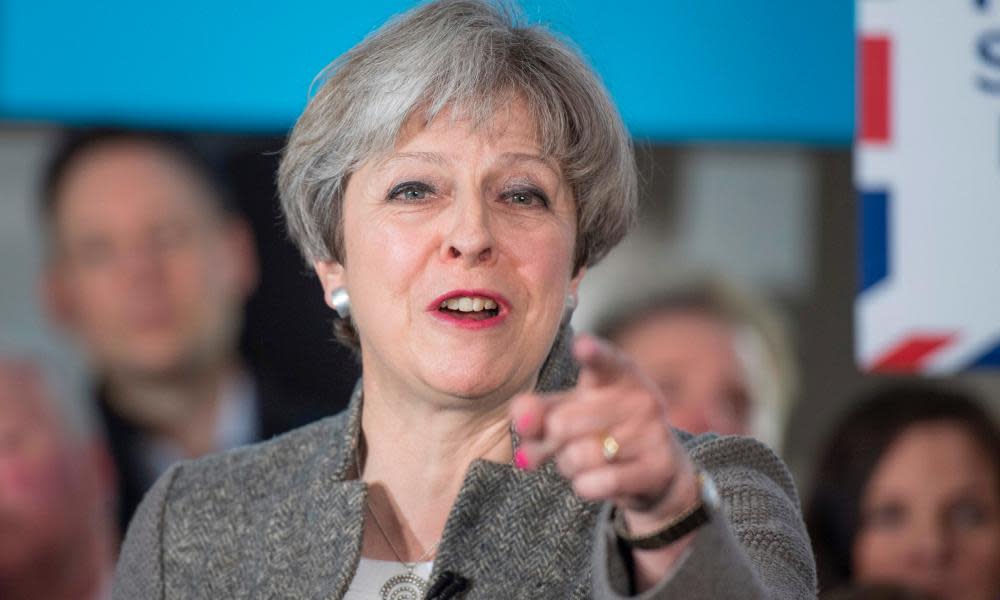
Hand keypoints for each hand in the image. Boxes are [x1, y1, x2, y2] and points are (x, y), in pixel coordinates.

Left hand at [510, 334, 699, 533]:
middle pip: (562, 423)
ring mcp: (653, 431)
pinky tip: (598, 481)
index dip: (592, 354)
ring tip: (588, 462)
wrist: (655, 473)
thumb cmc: (600, 433)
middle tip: (566, 444)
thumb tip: (520, 416)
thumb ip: (536, 414)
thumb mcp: (566, 415)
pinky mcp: (659, 467)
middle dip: (552, 442)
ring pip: (578, 456)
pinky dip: (586, 486)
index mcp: (617, 374)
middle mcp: (640, 397)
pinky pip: (599, 482)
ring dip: (569, 467)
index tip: (582, 345)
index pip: (603, 361)